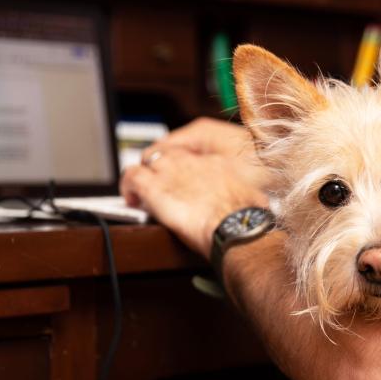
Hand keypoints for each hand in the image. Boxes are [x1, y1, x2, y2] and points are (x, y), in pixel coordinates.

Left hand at [122, 118, 269, 255]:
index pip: (193, 158)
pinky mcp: (155, 187)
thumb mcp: (252, 201)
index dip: (185, 170)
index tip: (183, 184)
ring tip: (141, 193)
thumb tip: (251, 207)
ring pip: (148, 158)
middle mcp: (193, 162)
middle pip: (169, 153)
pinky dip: (128, 186)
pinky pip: (132, 176)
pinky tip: (131, 200)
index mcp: (217, 164)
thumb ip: (244, 199)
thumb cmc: (247, 220)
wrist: (237, 226)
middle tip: (159, 186)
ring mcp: (172, 172)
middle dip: (161, 167)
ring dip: (143, 174)